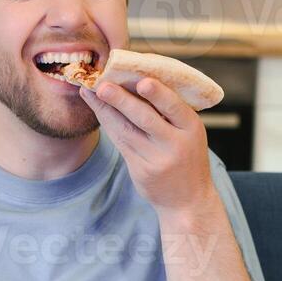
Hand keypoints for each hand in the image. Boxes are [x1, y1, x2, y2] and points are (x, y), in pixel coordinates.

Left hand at [79, 77, 216, 216]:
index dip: (158, 94)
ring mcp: (157, 159)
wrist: (188, 200)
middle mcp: (176, 144)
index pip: (174, 106)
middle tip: (102, 86)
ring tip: (89, 92)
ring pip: (127, 130)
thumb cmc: (188, 157)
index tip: (141, 81)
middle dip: (122, 100)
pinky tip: (98, 110)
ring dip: (106, 110)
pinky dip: (108, 124)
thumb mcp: (190, 133)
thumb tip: (137, 80)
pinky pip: (120, 143)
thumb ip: (171, 113)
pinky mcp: (141, 170)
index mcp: (192, 128)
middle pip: (145, 118)